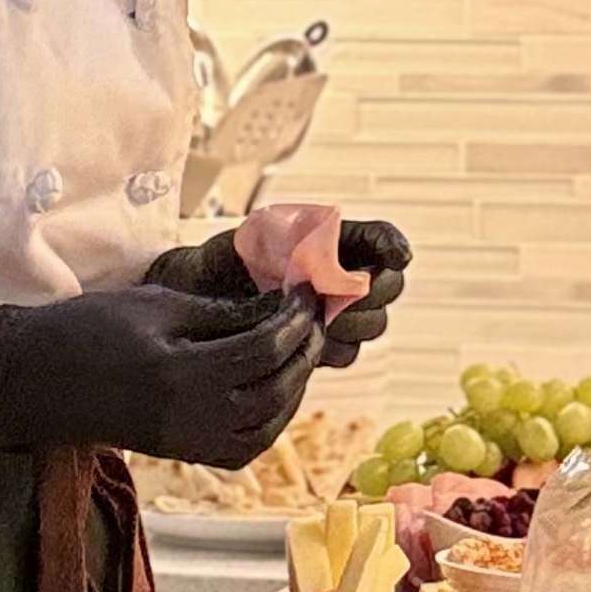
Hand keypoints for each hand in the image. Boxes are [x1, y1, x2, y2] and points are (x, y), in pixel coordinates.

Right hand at [0, 284, 324, 467]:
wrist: (39, 379)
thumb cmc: (90, 330)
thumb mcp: (157, 305)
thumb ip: (219, 313)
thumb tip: (273, 309)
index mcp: (184, 375)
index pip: (265, 350)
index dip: (295, 320)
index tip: (307, 292)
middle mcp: (193, 419)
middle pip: (276, 389)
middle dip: (304, 351)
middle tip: (314, 317)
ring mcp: (189, 443)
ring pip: (270, 425)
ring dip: (295, 388)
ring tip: (301, 350)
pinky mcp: (182, 453)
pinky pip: (245, 448)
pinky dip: (272, 421)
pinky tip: (276, 391)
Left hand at [143, 219, 410, 370]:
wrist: (195, 300)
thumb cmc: (223, 260)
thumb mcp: (255, 238)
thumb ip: (298, 242)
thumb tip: (326, 264)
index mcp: (330, 241)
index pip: (380, 239)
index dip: (393, 244)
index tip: (395, 255)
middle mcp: (340, 276)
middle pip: (387, 287)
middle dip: (368, 291)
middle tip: (334, 293)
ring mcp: (336, 313)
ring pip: (373, 323)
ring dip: (348, 322)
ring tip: (311, 315)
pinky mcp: (322, 345)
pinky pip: (347, 353)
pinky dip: (330, 348)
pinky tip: (301, 340)